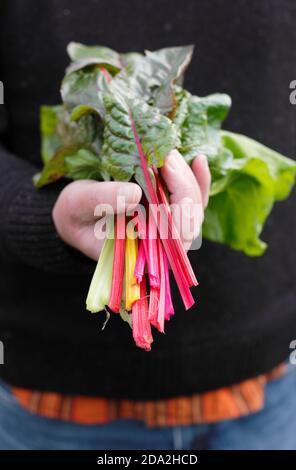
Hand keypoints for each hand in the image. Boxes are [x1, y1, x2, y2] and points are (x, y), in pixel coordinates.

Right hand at [52, 150, 209, 260]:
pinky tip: (198, 159)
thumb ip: (102, 201)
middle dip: (182, 183)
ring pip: (193, 204)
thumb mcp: (78, 205)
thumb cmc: (75, 215)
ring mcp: (169, 226)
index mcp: (142, 252)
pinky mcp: (170, 209)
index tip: (165, 168)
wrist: (75, 214)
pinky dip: (196, 179)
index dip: (177, 201)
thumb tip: (133, 193)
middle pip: (190, 217)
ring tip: (169, 152)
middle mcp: (162, 243)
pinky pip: (192, 197)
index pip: (175, 234)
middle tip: (166, 154)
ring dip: (186, 176)